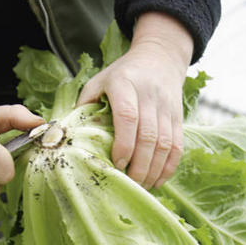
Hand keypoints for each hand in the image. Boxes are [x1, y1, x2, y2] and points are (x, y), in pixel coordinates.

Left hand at [77, 12, 193, 189]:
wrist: (159, 58)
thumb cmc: (122, 75)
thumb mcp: (99, 81)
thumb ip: (84, 105)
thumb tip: (67, 135)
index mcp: (124, 84)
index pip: (127, 116)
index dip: (124, 143)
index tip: (117, 163)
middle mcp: (148, 95)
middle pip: (148, 135)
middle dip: (139, 165)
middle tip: (128, 184)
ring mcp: (166, 107)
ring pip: (165, 144)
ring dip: (153, 170)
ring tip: (141, 187)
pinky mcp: (178, 117)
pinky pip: (177, 145)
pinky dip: (168, 167)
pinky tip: (157, 181)